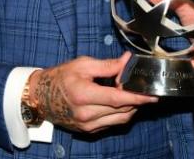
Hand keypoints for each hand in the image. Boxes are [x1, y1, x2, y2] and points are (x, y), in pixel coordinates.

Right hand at [28, 52, 157, 132]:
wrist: (41, 97)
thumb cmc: (60, 77)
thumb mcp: (82, 65)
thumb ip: (107, 65)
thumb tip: (127, 61)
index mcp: (83, 95)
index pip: (117, 99)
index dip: (137, 97)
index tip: (152, 95)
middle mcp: (86, 114)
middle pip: (121, 110)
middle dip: (135, 99)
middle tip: (140, 87)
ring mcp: (87, 125)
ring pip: (119, 119)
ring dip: (130, 108)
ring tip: (131, 94)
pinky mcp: (88, 131)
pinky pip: (111, 124)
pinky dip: (119, 114)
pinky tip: (119, 102)